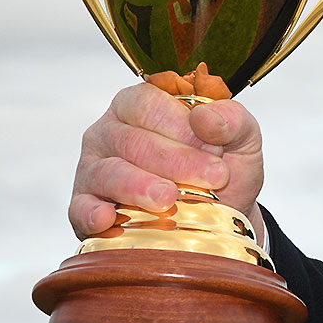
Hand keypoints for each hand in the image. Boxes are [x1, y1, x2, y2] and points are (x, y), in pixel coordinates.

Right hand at [69, 82, 265, 239]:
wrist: (219, 218)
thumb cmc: (221, 169)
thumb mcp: (241, 139)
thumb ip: (233, 119)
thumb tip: (206, 118)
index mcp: (141, 105)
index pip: (149, 104)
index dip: (181, 126)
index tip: (216, 150)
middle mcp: (110, 132)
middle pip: (132, 140)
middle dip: (175, 161)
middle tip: (212, 179)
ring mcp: (93, 169)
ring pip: (109, 172)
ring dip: (140, 186)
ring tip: (169, 199)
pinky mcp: (85, 206)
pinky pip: (81, 208)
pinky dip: (93, 213)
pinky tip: (108, 218)